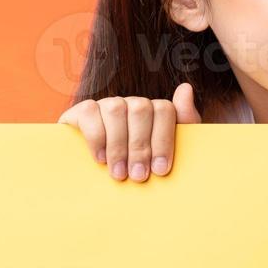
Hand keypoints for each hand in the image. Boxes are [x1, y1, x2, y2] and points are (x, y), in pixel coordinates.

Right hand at [58, 83, 201, 182]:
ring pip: (116, 109)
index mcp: (154, 111)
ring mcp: (106, 105)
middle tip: (138, 176)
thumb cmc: (138, 166)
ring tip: (119, 173)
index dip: (163, 140)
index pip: (164, 110)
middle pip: (141, 109)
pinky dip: (96, 136)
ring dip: (118, 145)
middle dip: (141, 147)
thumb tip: (186, 88)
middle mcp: (131, 104)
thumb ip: (184, 121)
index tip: (160, 170)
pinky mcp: (81, 111)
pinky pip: (90, 111)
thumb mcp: (165, 152)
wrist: (96, 179)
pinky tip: (100, 158)